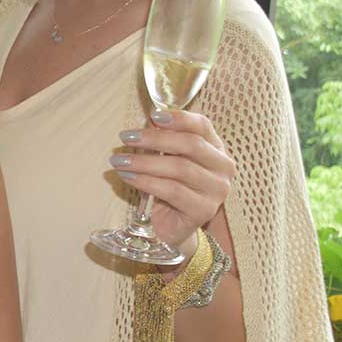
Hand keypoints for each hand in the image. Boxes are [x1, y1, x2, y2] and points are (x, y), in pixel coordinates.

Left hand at [112, 109, 234, 251]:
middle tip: (125, 137)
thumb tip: (150, 121)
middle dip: (154, 139)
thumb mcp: (165, 159)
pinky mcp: (204, 210)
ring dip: (144, 162)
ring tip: (118, 161)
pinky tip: (127, 177)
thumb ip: (162, 141)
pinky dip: (146, 181)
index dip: (178, 118)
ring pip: (179, 168)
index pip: (202, 126)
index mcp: (216, 149)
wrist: (172, 225)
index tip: (152, 116)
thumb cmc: (167, 186)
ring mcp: (217, 190)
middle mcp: (223, 168)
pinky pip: (172, 191)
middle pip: (190, 145)